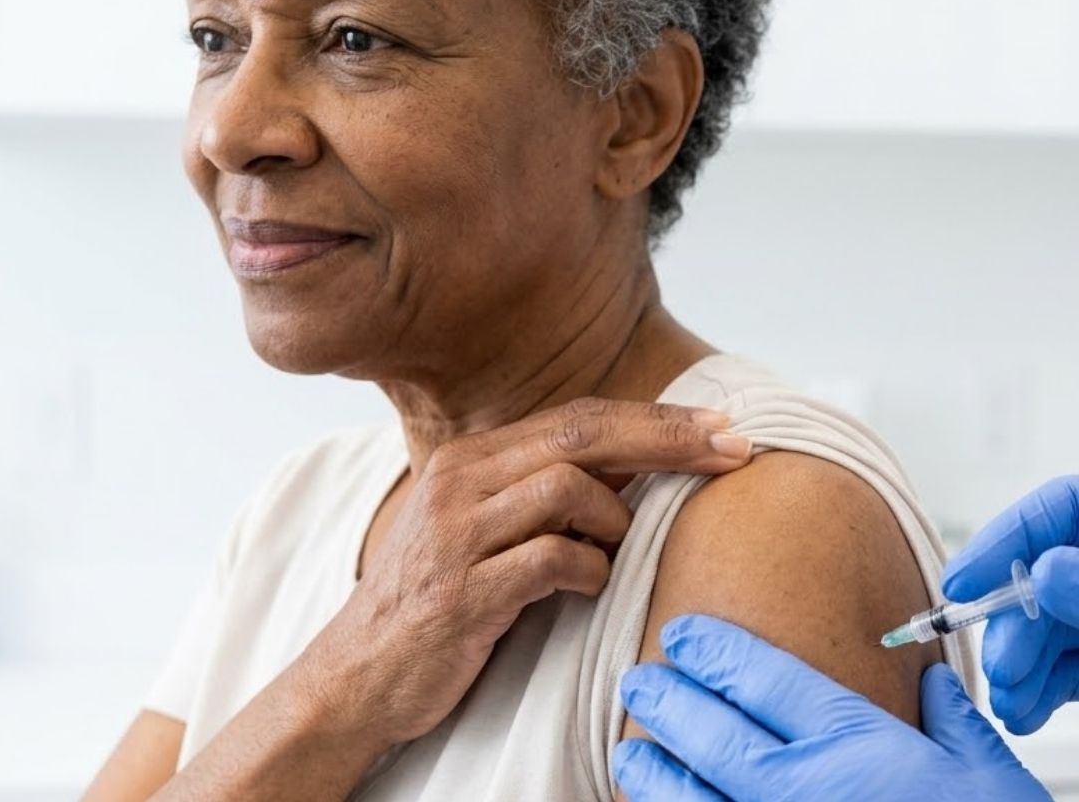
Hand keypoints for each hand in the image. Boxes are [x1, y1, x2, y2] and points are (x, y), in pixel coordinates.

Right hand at [311, 399, 748, 754]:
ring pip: (568, 487)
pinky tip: (587, 587)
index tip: (718, 424)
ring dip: (616, 519)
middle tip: (732, 446)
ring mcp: (457, 533)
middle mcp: (461, 480)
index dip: (653, 418)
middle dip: (666, 438)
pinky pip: (551, 559)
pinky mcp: (462, 591)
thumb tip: (635, 466)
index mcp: (471, 458)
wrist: (357, 674)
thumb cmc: (438, 597)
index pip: (577, 416)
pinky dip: (589, 570)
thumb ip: (545, 490)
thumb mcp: (485, 528)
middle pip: (582, 435)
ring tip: (614, 548)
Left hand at [613, 615, 1049, 801]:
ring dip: (657, 772)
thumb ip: (951, 720)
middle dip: (668, 700)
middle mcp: (804, 788)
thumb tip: (932, 679)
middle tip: (637, 679)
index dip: (713, 649)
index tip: (681, 635)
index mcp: (854, 745)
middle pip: (714, 732)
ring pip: (696, 798)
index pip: (763, 677)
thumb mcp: (986, 776)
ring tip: (630, 750)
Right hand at [942, 475, 1078, 733]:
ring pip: (1046, 628)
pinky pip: (1065, 663)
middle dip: (1010, 628)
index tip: (959, 585)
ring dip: (1020, 668)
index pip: (1045, 513)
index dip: (996, 546)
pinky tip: (1027, 709)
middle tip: (998, 667)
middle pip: (1038, 579)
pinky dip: (1044, 688)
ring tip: (1010, 703)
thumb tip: (1045, 570)